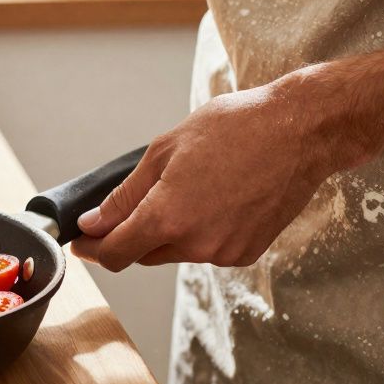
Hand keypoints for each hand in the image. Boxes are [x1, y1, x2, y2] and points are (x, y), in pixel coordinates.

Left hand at [70, 80, 343, 269]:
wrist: (301, 132)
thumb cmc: (233, 129)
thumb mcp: (163, 151)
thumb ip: (125, 196)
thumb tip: (94, 223)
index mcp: (168, 217)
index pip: (116, 254)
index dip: (93, 250)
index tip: (82, 241)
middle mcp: (195, 244)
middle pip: (143, 254)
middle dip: (131, 235)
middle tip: (131, 205)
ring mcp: (224, 252)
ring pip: (176, 252)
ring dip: (168, 231)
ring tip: (189, 187)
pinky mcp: (247, 253)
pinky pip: (207, 250)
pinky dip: (199, 232)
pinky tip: (214, 199)